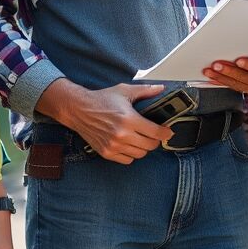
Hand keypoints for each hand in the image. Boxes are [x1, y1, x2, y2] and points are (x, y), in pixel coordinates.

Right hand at [43, 80, 173, 162]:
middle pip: (150, 146)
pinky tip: (130, 144)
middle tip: (154, 133)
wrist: (79, 110)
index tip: (168, 131)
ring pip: (140, 154)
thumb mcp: (124, 91)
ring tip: (141, 138)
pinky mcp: (106, 153)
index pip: (155, 132)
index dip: (166, 133)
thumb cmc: (101, 99)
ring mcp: (113, 146)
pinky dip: (131, 154)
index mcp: (128, 119)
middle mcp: (121, 135)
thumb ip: (145, 91)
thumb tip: (161, 88)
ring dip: (144, 147)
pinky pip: (127, 160)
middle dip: (155, 140)